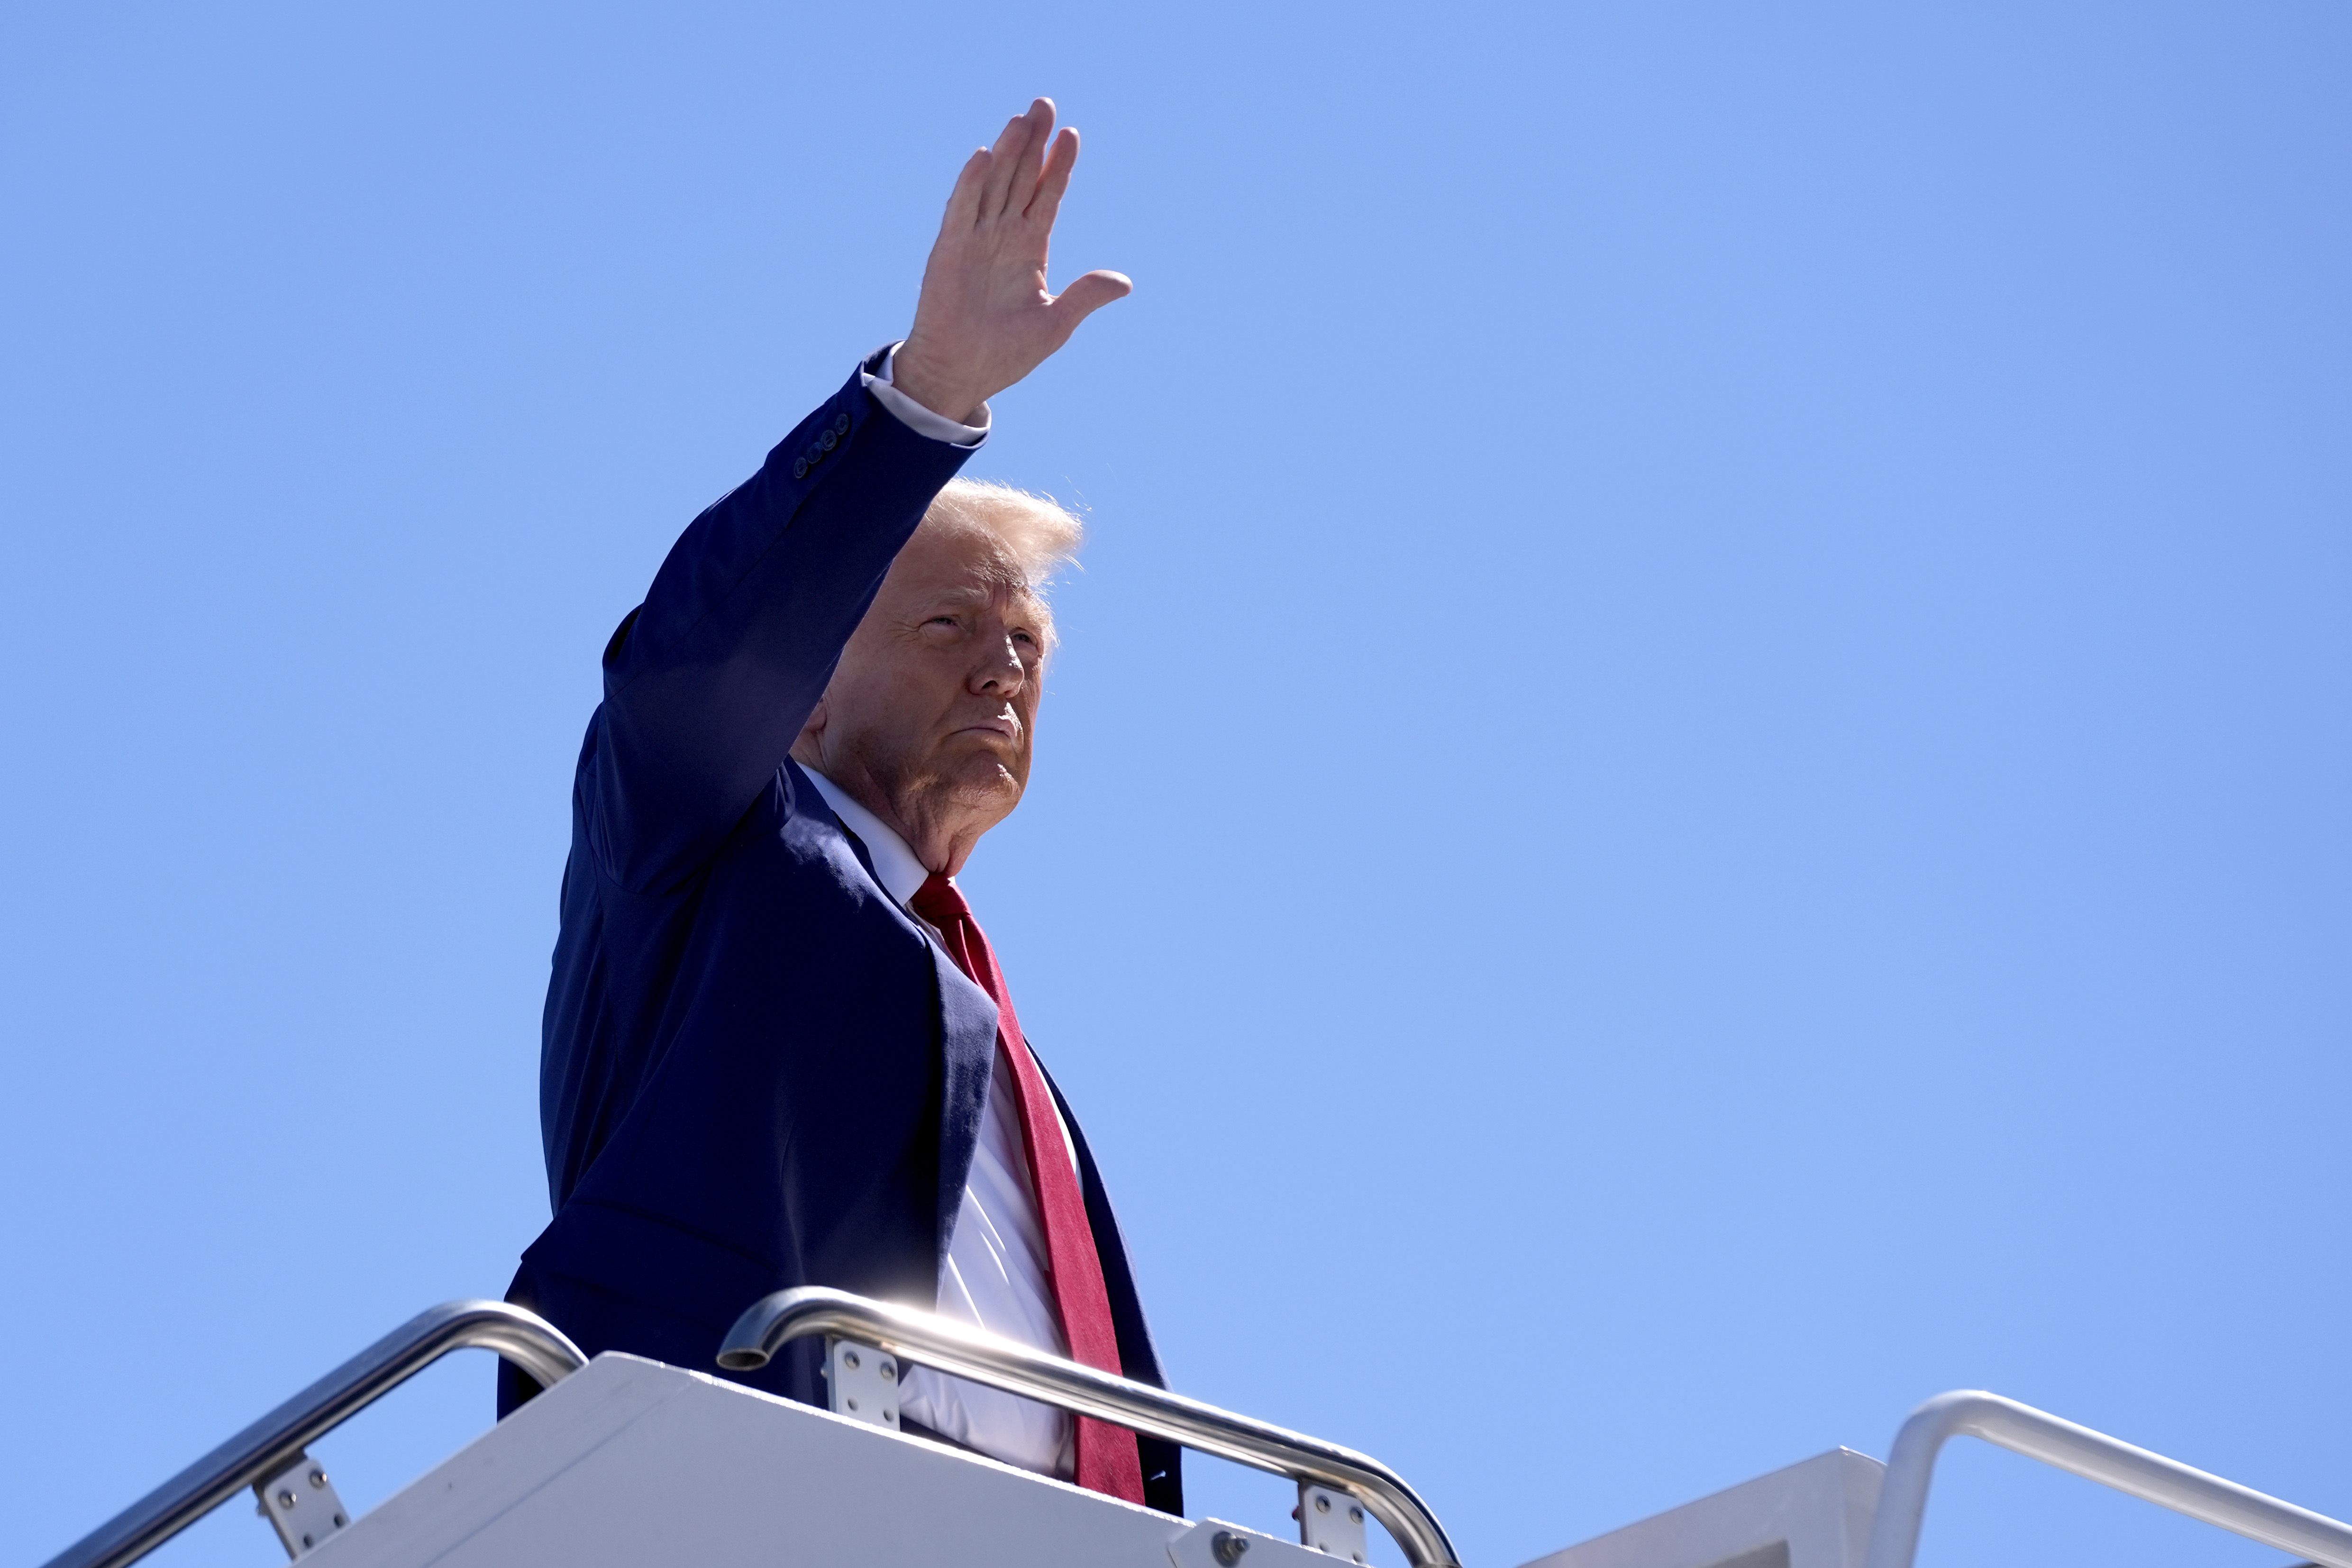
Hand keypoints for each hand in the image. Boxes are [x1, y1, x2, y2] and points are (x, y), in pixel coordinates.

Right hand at [890, 99, 1130, 424]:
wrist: (961, 375)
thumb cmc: (1005, 354)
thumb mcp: (1054, 324)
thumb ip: (1085, 296)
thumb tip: (1124, 283)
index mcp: (1028, 249)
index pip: (1047, 196)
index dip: (1059, 166)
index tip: (1072, 135)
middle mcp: (1001, 236)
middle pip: (1020, 178)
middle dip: (1033, 142)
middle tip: (1044, 104)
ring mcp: (974, 240)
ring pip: (992, 184)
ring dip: (1006, 151)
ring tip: (1021, 118)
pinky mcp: (948, 251)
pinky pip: (961, 211)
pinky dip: (970, 184)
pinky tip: (982, 155)